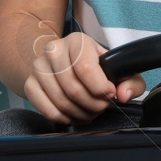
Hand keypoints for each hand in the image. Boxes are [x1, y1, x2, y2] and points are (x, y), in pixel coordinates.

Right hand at [25, 31, 146, 124]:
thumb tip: (123, 95)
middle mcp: (54, 50)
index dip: (100, 88)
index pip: (86, 68)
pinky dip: (65, 119)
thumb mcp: (116, 68)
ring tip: (90, 112)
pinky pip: (48, 110)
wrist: (60, 62)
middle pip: (74, 88)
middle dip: (93, 105)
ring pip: (61, 101)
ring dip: (80, 113)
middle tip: (101, 107)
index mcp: (77, 41)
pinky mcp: (29, 84)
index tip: (110, 95)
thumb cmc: (93, 66)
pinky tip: (75, 115)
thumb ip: (131, 81)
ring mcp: (38, 67)